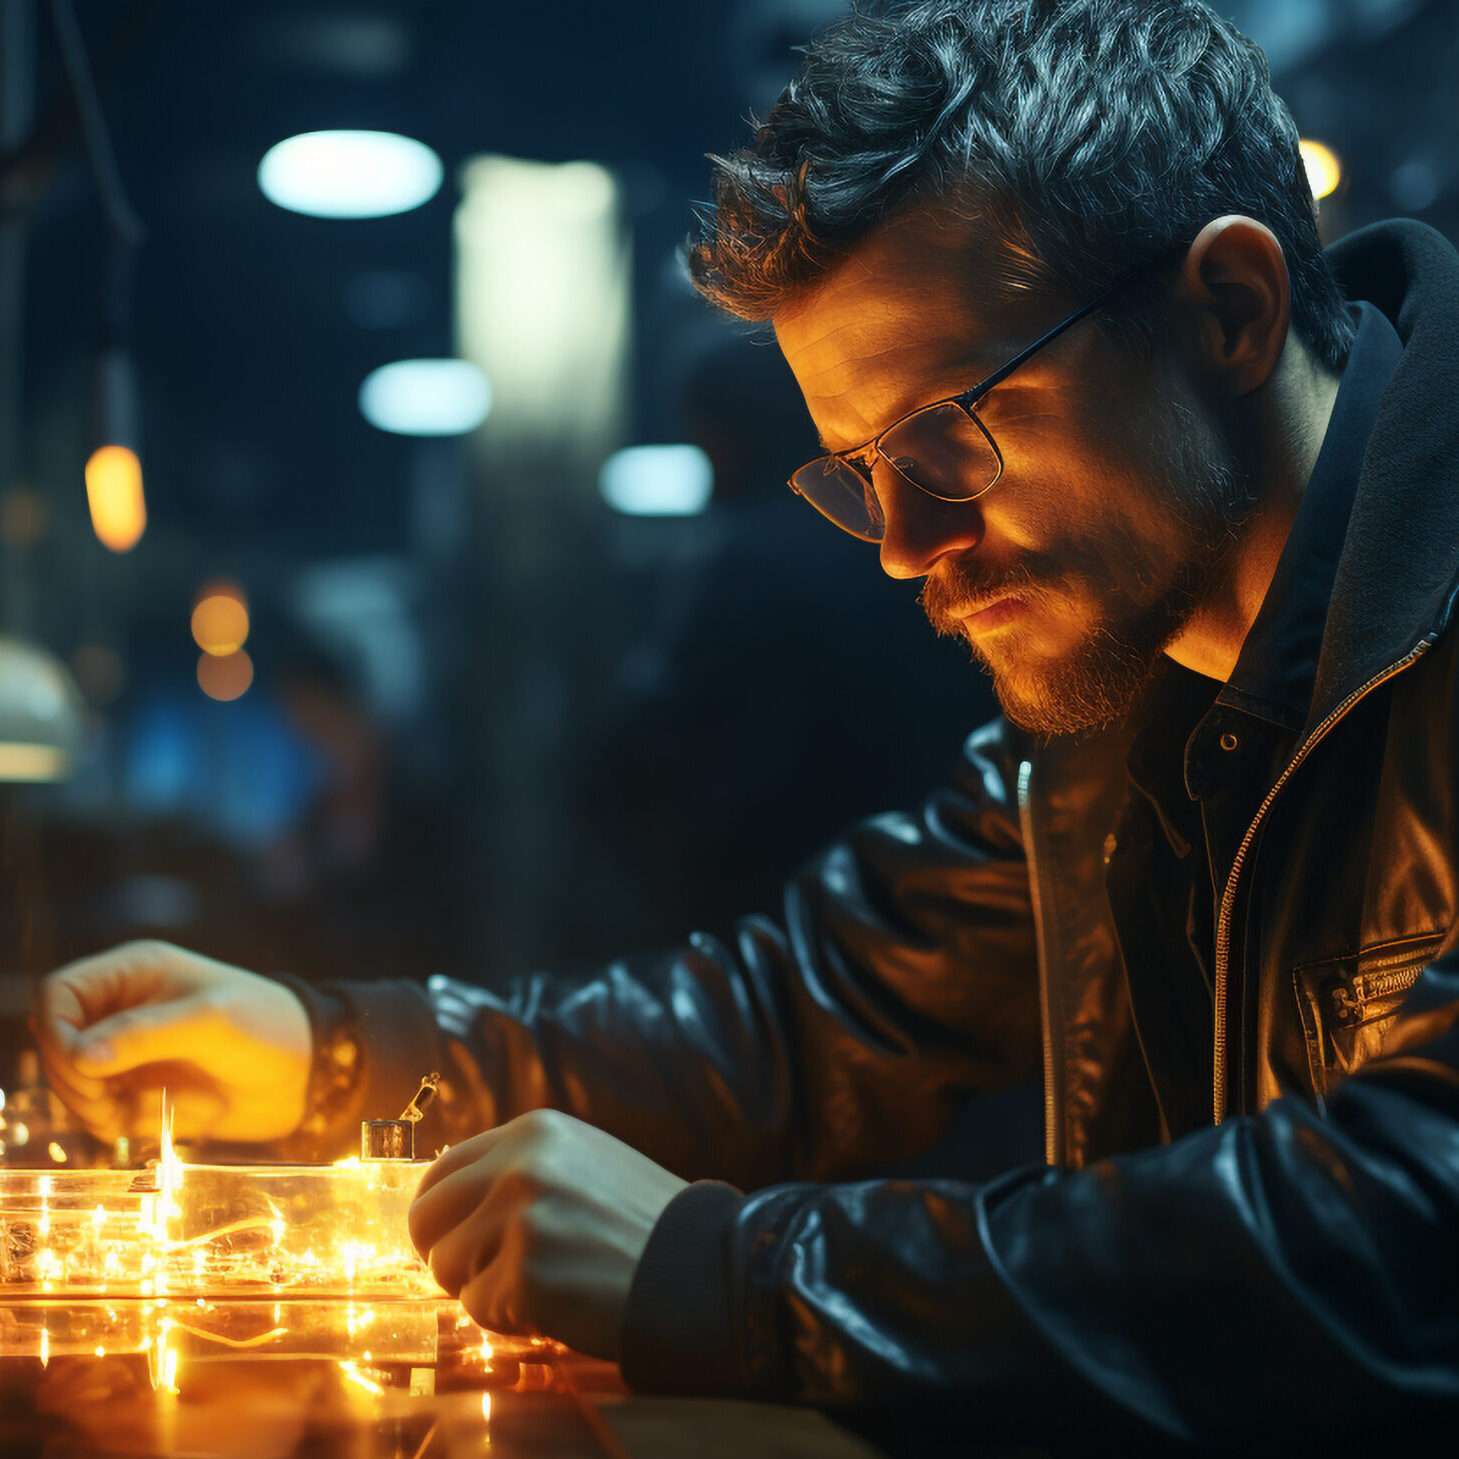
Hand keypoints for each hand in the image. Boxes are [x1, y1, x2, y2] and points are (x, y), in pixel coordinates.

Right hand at [33, 940, 311, 1144]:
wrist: (305, 1073)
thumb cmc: (267, 1028)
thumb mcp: (209, 1022)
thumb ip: (144, 1034)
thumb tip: (78, 1055)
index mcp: (134, 973)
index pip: (57, 995)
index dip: (56, 1033)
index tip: (85, 1067)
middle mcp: (122, 1009)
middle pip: (54, 1047)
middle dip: (80, 1082)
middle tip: (118, 1101)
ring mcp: (128, 1051)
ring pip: (74, 1088)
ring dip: (107, 1108)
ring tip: (163, 1104)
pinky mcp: (140, 1089)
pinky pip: (102, 1115)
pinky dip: (128, 1123)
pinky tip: (173, 1112)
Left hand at [408, 1109, 687, 1359]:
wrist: (695, 1266)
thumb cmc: (639, 1222)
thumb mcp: (582, 1162)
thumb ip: (520, 1167)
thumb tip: (454, 1195)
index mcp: (533, 1130)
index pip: (441, 1171)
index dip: (443, 1214)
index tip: (457, 1237)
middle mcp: (520, 1164)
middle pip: (426, 1219)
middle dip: (447, 1253)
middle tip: (486, 1273)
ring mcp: (520, 1217)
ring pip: (446, 1269)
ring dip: (483, 1288)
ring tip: (542, 1282)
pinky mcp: (524, 1274)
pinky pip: (478, 1310)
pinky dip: (510, 1319)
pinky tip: (557, 1303)